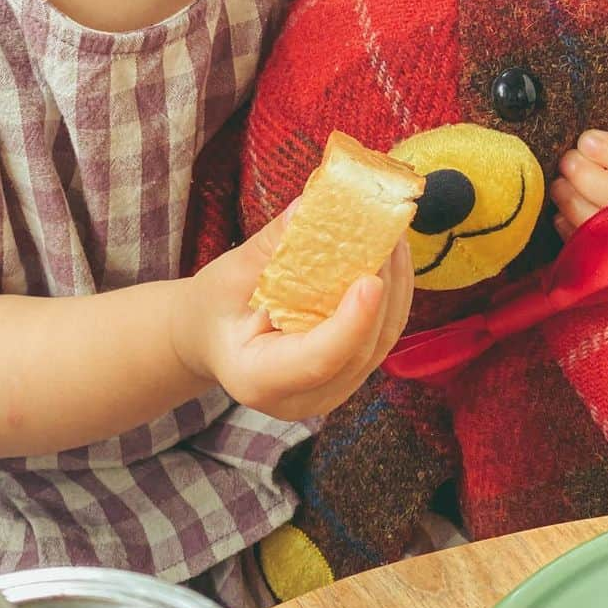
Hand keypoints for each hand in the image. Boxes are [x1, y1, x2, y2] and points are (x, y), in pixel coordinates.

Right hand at [170, 205, 413, 421]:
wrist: (212, 337)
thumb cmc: (214, 307)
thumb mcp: (228, 274)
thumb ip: (270, 246)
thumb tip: (309, 208)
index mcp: (258, 380)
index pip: (317, 360)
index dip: (351, 323)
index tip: (372, 280)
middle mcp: (300, 399)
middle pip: (359, 351)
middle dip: (383, 291)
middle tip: (389, 234)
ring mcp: (329, 392)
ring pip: (379, 343)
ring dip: (395, 289)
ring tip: (394, 237)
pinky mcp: (347, 375)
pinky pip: (381, 337)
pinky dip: (392, 296)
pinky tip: (392, 257)